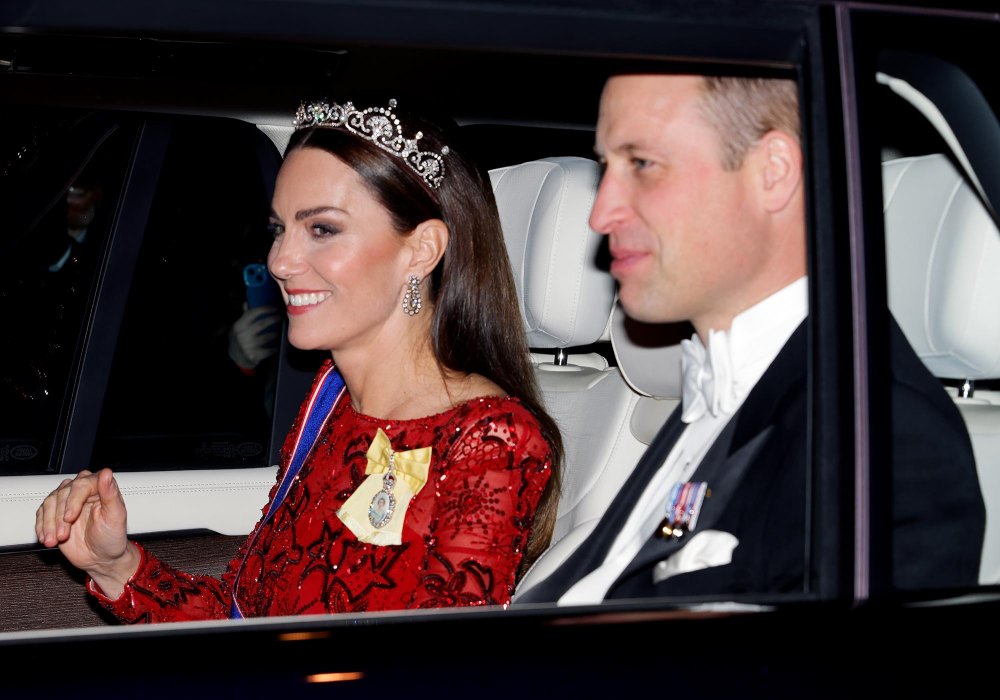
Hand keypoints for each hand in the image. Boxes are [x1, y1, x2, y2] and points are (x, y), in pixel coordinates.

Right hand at [35, 468, 138, 597]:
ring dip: (49, 524)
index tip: (69, 518)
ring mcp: (67, 502)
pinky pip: (41, 514)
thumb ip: (111, 494)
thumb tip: (107, 473)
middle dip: (59, 517)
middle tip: (63, 536)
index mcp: (99, 487)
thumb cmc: (112, 537)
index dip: (73, 501)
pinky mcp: (55, 514)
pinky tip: (46, 538)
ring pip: (49, 503)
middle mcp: (82, 491)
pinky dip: (41, 527)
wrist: (101, 557)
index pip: (81, 485)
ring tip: (54, 540)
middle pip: (62, 493)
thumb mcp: (116, 517)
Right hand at [228, 304, 280, 370]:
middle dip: (272, 319)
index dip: (264, 309)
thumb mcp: (238, 327)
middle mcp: (243, 334)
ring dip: (275, 334)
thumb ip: (244, 316)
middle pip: (261, 324)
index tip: (273, 308)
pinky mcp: (254, 355)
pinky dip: (273, 348)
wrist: (234, 358)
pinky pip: (268, 351)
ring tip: (279, 331)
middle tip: (279, 317)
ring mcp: (248, 345)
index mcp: (239, 325)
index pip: (252, 313)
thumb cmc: (238, 339)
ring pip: (266, 337)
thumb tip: (247, 303)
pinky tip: (277, 346)